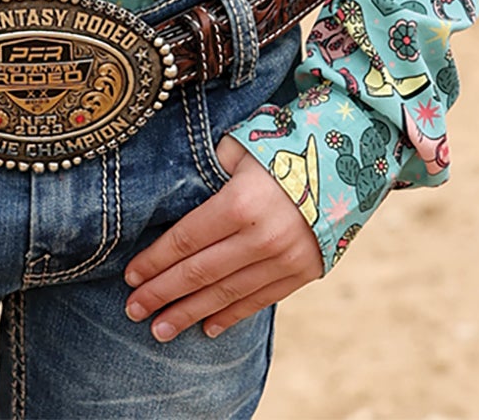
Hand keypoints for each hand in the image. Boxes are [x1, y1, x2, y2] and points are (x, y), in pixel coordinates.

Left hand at [123, 135, 321, 339]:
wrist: (348, 160)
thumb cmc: (282, 147)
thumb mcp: (240, 147)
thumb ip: (206, 172)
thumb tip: (172, 196)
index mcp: (241, 202)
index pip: (186, 240)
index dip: (155, 261)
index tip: (130, 278)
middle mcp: (263, 237)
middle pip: (200, 273)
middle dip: (163, 294)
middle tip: (134, 311)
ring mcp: (285, 259)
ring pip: (226, 294)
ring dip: (189, 314)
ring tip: (160, 330)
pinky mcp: (303, 272)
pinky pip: (258, 300)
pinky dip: (230, 316)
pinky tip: (206, 327)